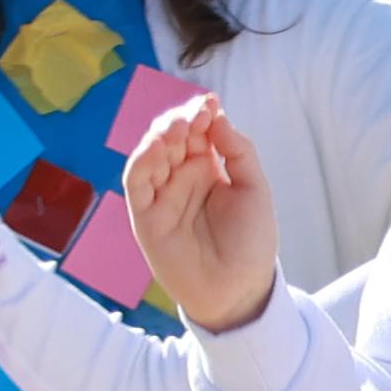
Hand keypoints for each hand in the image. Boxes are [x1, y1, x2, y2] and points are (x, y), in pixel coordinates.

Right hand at [120, 96, 277, 330]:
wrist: (239, 288)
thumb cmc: (251, 241)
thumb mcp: (253, 189)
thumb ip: (238, 152)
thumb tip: (218, 117)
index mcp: (208, 169)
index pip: (196, 132)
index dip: (200, 115)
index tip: (210, 102)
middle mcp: (181, 178)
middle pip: (171, 138)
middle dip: (181, 120)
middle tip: (196, 112)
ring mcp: (161, 195)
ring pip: (151, 154)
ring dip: (160, 135)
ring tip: (179, 125)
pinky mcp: (144, 214)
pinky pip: (136, 181)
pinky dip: (142, 160)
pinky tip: (157, 146)